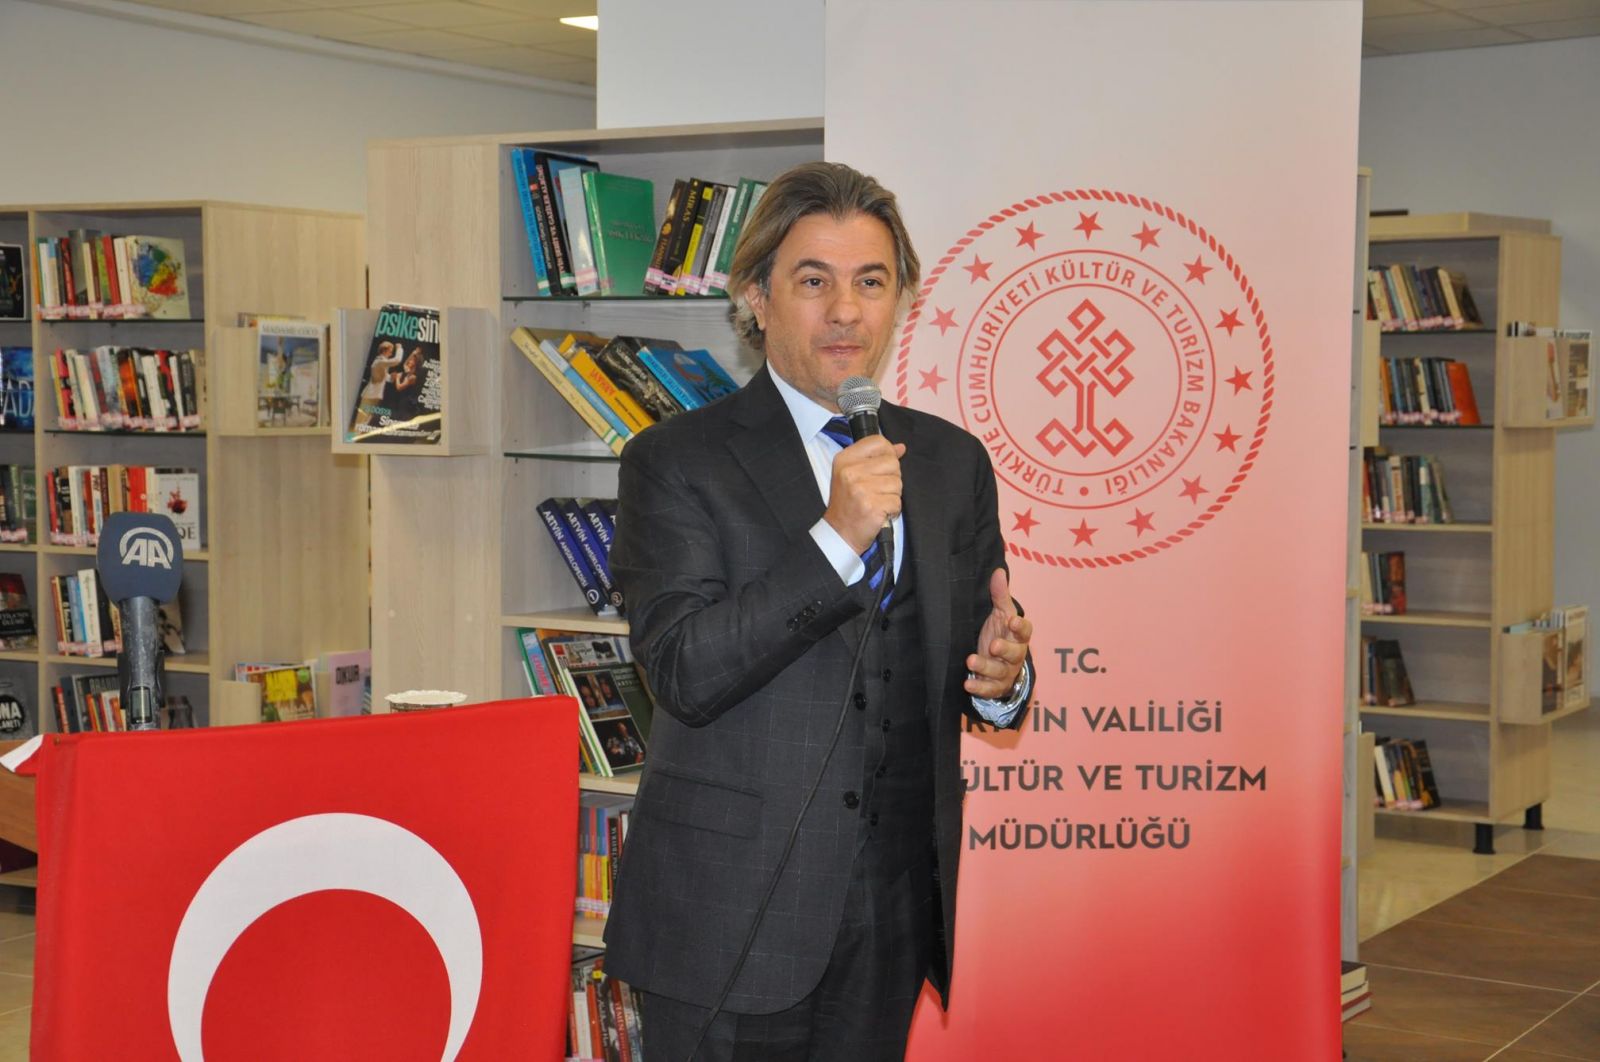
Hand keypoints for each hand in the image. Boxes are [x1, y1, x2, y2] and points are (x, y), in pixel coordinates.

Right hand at [823, 435, 906, 554]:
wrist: (840, 532)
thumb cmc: (848, 503)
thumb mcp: (854, 474)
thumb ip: (877, 458)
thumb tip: (900, 448)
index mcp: (845, 460)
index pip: (878, 442)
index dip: (888, 453)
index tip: (883, 467)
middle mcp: (851, 472)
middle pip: (892, 463)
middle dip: (891, 478)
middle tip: (877, 490)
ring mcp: (861, 490)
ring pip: (897, 483)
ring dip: (892, 495)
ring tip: (877, 501)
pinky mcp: (872, 507)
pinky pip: (897, 501)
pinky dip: (893, 509)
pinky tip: (880, 512)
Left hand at [966, 568, 1031, 698]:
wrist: (996, 661)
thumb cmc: (999, 632)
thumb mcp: (999, 614)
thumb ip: (999, 595)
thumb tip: (998, 571)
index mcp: (1017, 635)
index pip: (1025, 631)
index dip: (1020, 627)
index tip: (1011, 621)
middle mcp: (1015, 654)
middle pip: (1015, 653)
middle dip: (1005, 650)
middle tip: (993, 645)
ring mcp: (1006, 672)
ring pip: (1000, 672)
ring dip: (986, 667)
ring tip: (971, 661)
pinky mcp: (995, 686)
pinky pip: (989, 689)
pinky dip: (979, 688)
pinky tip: (967, 685)